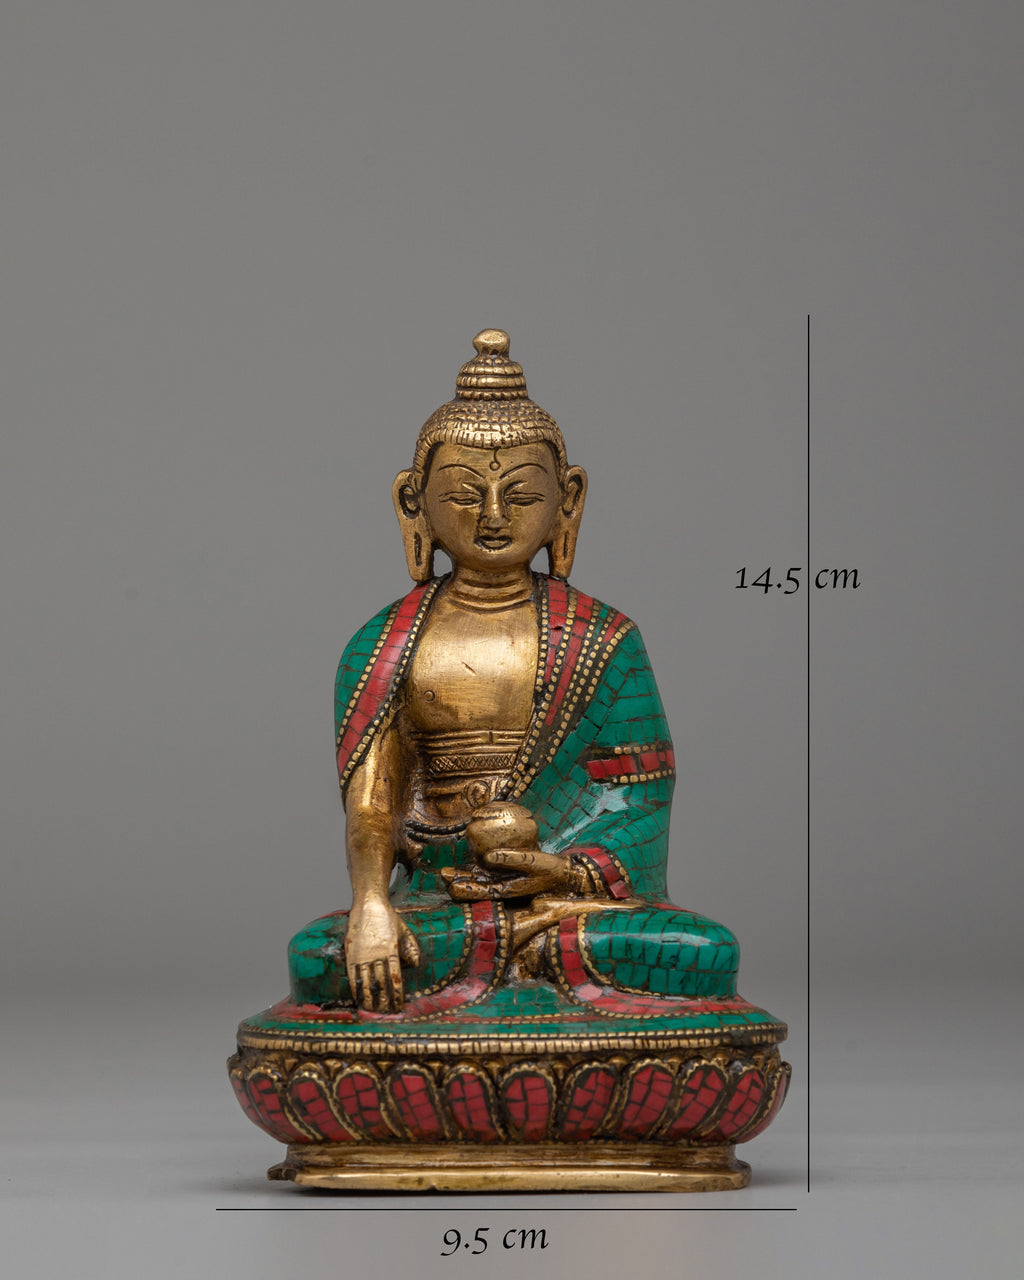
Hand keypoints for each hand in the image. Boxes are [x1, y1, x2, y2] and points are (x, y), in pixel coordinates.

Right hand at [345, 897, 420, 1011]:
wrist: (369, 904)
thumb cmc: (389, 918)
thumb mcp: (404, 931)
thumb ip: (411, 948)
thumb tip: (415, 965)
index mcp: (391, 950)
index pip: (395, 978)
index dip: (396, 994)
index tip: (398, 1006)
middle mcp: (376, 954)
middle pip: (380, 984)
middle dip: (384, 1001)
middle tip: (386, 1014)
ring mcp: (362, 954)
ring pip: (366, 982)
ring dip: (369, 999)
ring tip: (372, 1011)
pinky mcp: (351, 953)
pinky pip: (353, 975)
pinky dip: (355, 988)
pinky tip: (358, 998)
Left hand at [441, 847, 575, 900]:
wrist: (564, 873)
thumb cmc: (551, 869)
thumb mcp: (535, 862)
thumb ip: (513, 858)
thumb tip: (488, 856)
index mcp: (508, 890)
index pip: (482, 891)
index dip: (465, 888)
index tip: (450, 884)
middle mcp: (503, 888)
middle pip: (477, 886)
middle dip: (459, 882)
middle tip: (442, 874)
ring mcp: (505, 881)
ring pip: (480, 880)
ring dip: (464, 876)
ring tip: (447, 871)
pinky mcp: (508, 874)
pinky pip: (489, 872)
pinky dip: (476, 869)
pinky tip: (467, 864)